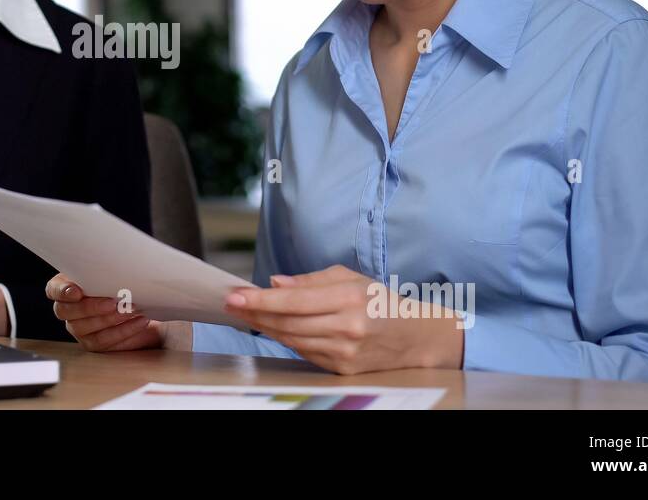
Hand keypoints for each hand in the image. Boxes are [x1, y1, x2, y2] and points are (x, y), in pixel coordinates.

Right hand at [45, 273, 190, 351]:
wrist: (138, 305)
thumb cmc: (119, 283)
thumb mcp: (110, 272)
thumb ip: (104, 269)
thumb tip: (115, 262)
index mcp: (65, 288)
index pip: (54, 290)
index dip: (62, 291)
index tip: (77, 291)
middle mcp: (67, 311)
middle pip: (68, 312)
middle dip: (92, 307)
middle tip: (114, 302)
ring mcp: (78, 329)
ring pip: (87, 327)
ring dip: (111, 319)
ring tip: (131, 310)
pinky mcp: (93, 344)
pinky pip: (105, 340)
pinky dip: (123, 331)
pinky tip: (138, 321)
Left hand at [223, 265, 464, 374]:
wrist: (416, 337)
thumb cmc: (380, 301)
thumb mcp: (350, 278)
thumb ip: (311, 281)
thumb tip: (276, 282)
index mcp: (349, 298)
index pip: (294, 300)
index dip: (261, 299)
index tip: (234, 295)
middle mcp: (346, 327)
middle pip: (288, 322)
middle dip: (255, 312)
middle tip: (231, 303)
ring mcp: (344, 352)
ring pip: (292, 339)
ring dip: (265, 327)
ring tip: (247, 314)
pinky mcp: (342, 369)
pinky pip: (304, 352)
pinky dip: (286, 339)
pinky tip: (274, 328)